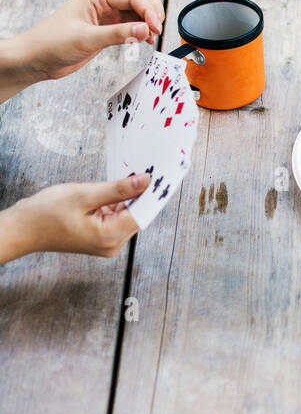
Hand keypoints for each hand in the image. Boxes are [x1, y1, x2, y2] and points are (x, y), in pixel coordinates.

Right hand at [0, 172, 148, 262]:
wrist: (23, 228)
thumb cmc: (46, 214)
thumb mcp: (85, 195)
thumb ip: (117, 189)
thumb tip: (145, 181)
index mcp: (110, 237)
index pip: (143, 213)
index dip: (153, 193)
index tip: (164, 175)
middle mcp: (111, 245)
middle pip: (137, 214)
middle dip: (140, 193)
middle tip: (146, 168)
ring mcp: (106, 243)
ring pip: (126, 214)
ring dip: (126, 197)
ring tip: (125, 177)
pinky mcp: (100, 237)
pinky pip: (115, 217)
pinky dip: (115, 203)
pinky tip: (109, 190)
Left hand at [4, 0, 163, 90]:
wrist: (36, 58)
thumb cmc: (52, 42)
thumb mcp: (87, 38)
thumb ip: (118, 34)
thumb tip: (145, 29)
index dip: (149, 11)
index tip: (155, 28)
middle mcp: (104, 1)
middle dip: (152, 12)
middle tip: (156, 31)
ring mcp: (107, 15)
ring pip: (138, 12)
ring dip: (148, 22)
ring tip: (151, 38)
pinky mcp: (107, 29)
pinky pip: (132, 25)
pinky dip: (141, 31)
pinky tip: (144, 41)